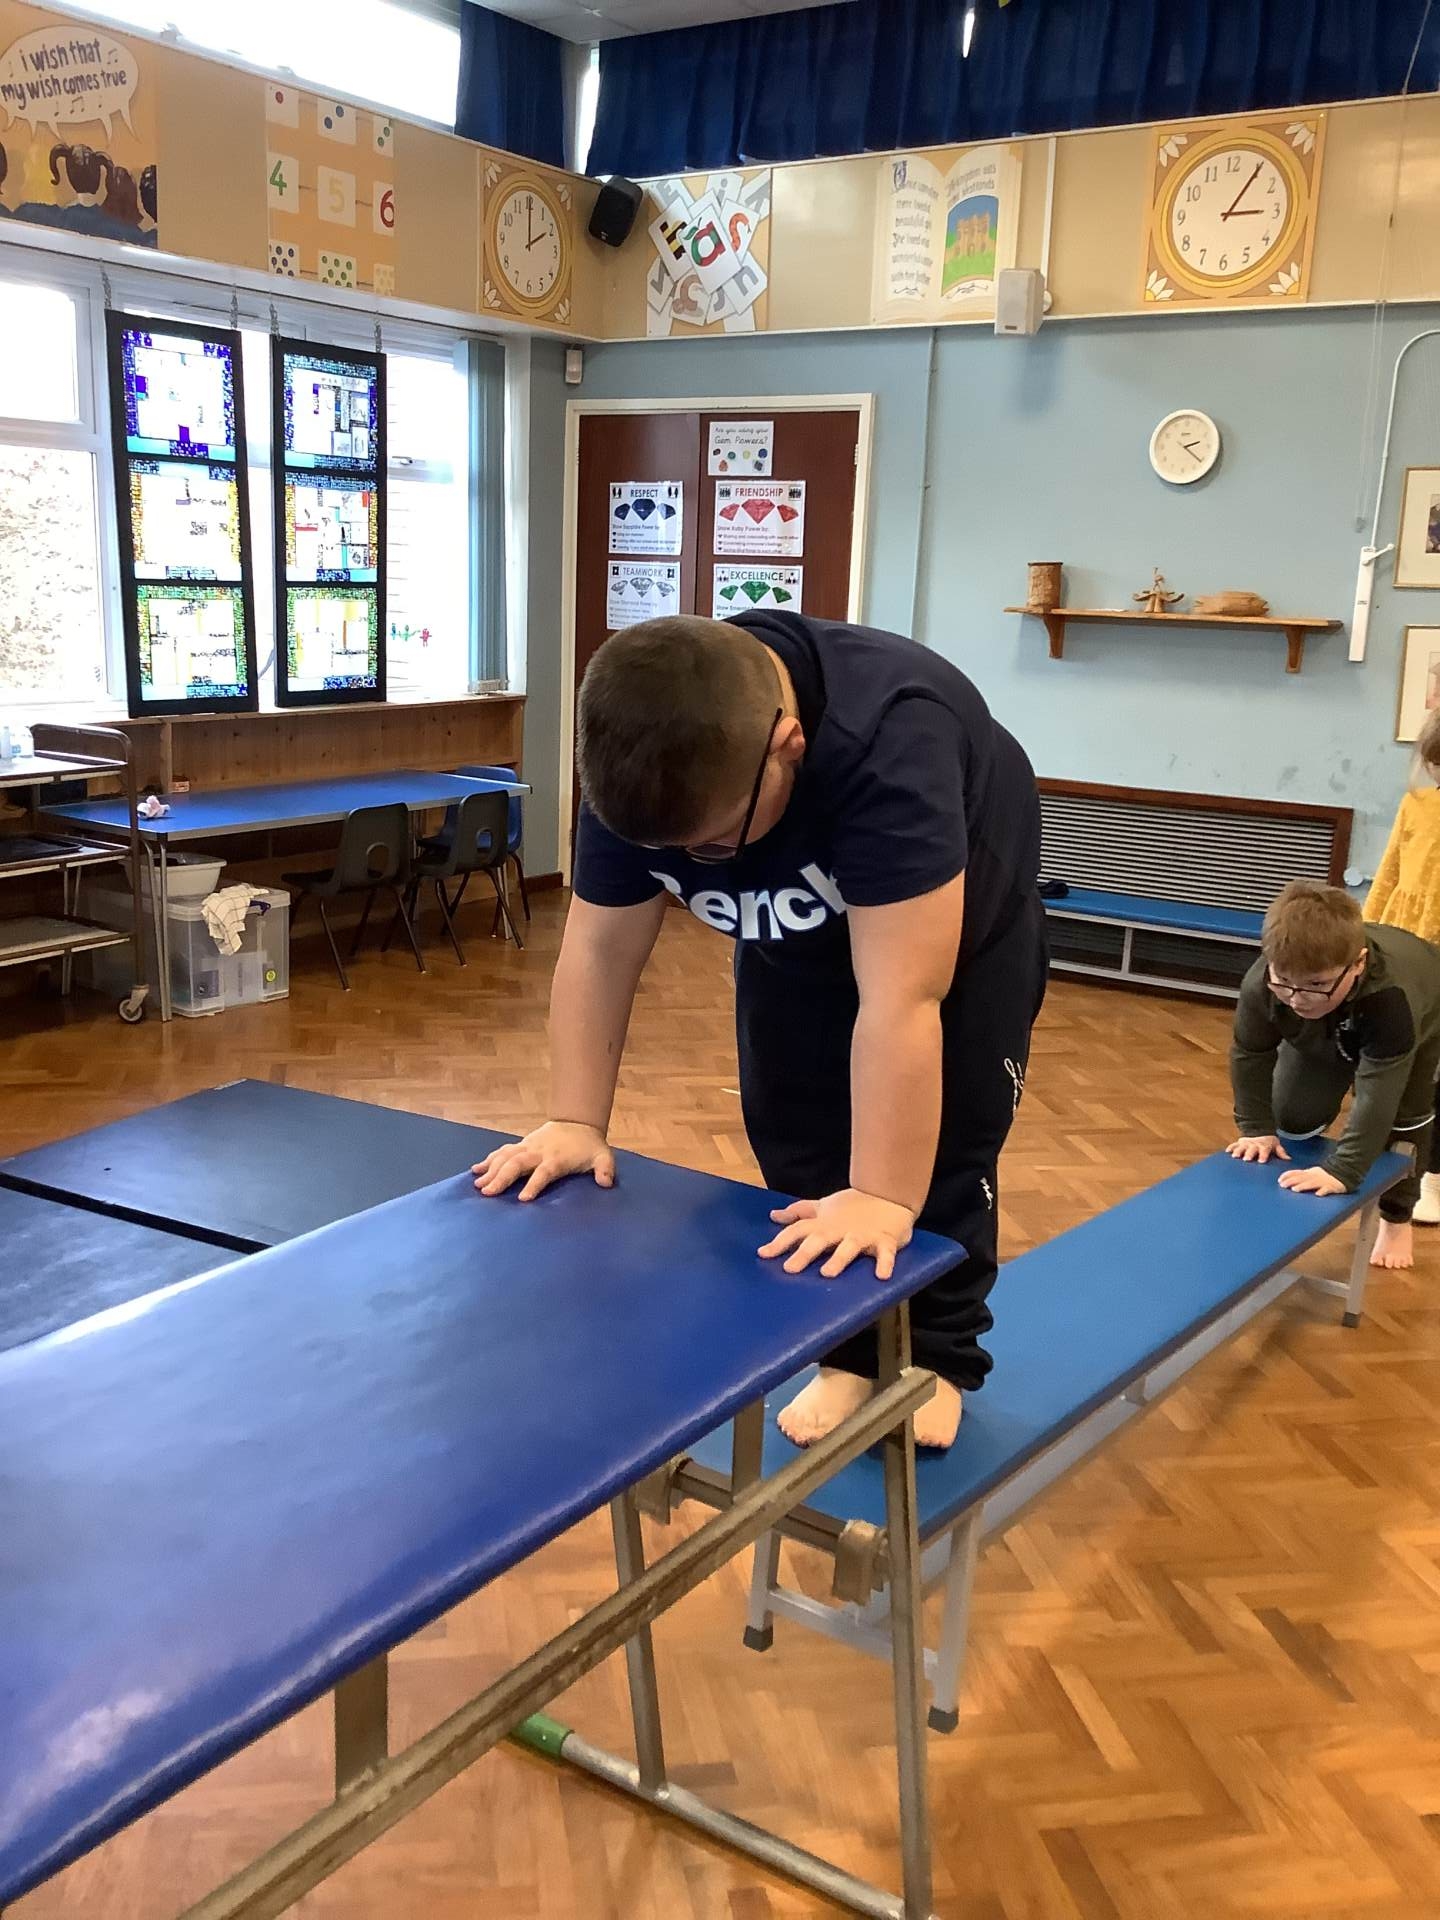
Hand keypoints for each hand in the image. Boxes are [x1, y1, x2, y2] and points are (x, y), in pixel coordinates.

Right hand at [472, 1121, 613, 1202]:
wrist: (577, 1122)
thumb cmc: (589, 1146)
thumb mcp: (603, 1156)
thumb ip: (605, 1169)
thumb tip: (606, 1183)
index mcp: (557, 1158)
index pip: (544, 1172)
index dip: (534, 1184)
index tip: (523, 1199)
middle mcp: (538, 1151)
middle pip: (517, 1163)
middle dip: (502, 1178)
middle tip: (488, 1193)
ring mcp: (527, 1146)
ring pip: (505, 1156)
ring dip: (491, 1170)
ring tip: (478, 1185)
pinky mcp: (520, 1144)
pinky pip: (502, 1151)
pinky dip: (488, 1160)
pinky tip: (475, 1170)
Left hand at [759, 1188, 915, 1280]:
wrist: (889, 1193)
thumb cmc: (853, 1205)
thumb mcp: (823, 1207)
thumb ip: (799, 1212)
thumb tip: (774, 1216)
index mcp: (824, 1223)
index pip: (797, 1230)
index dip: (780, 1241)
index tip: (762, 1254)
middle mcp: (839, 1230)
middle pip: (819, 1240)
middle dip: (804, 1253)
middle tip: (789, 1269)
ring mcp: (862, 1235)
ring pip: (849, 1247)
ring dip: (839, 1259)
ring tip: (828, 1274)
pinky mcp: (885, 1241)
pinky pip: (885, 1253)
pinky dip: (885, 1263)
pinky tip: (882, 1276)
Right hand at [1227, 1134, 1290, 1163]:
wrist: (1258, 1131)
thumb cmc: (1268, 1142)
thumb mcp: (1276, 1145)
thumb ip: (1281, 1152)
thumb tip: (1288, 1159)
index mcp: (1264, 1146)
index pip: (1264, 1151)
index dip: (1263, 1155)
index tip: (1261, 1161)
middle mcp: (1254, 1145)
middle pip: (1251, 1149)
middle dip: (1249, 1154)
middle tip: (1247, 1159)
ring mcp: (1246, 1144)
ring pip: (1241, 1147)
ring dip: (1238, 1151)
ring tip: (1235, 1156)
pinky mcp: (1239, 1143)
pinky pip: (1234, 1145)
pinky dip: (1231, 1148)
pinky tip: (1227, 1152)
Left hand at [1277, 1166, 1346, 1196]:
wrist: (1345, 1170)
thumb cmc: (1326, 1174)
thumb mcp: (1313, 1172)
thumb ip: (1302, 1175)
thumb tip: (1288, 1178)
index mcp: (1311, 1172)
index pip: (1297, 1173)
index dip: (1288, 1175)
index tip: (1279, 1180)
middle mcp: (1315, 1176)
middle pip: (1302, 1178)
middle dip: (1292, 1181)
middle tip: (1283, 1185)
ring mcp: (1324, 1181)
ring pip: (1312, 1183)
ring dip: (1303, 1186)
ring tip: (1295, 1190)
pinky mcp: (1333, 1187)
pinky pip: (1328, 1189)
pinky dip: (1323, 1191)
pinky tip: (1318, 1194)